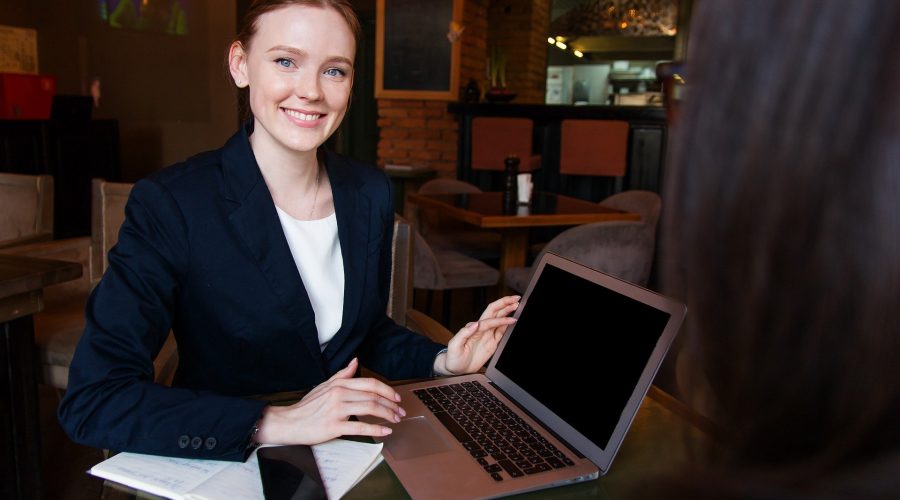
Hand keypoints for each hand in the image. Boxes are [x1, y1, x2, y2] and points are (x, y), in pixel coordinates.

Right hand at [254, 358, 404, 444]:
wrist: (289, 422)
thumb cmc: (307, 406)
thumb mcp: (324, 385)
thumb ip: (342, 374)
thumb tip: (355, 361)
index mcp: (339, 384)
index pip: (370, 383)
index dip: (387, 390)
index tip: (396, 397)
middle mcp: (339, 394)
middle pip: (373, 396)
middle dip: (391, 404)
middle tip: (400, 411)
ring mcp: (336, 410)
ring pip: (369, 409)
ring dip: (387, 414)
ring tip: (395, 420)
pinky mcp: (333, 426)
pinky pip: (359, 427)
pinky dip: (376, 429)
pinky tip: (385, 431)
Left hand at [434, 295, 519, 375]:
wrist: (455, 369)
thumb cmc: (453, 357)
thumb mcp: (454, 345)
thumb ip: (464, 333)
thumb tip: (475, 324)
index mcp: (473, 329)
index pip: (489, 321)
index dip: (501, 319)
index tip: (511, 319)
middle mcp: (481, 330)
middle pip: (495, 312)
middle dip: (505, 304)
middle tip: (516, 298)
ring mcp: (487, 335)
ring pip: (499, 320)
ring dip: (508, 312)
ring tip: (517, 305)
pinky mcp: (491, 343)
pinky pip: (501, 332)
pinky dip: (507, 326)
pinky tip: (513, 320)